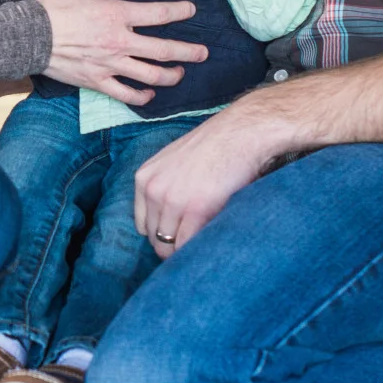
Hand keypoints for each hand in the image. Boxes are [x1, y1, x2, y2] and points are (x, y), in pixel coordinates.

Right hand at [37, 0, 205, 106]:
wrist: (28, 37)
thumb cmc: (51, 10)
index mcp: (117, 15)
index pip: (158, 14)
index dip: (179, 11)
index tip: (192, 10)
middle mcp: (120, 41)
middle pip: (164, 50)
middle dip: (188, 52)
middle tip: (204, 53)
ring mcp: (110, 64)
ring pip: (151, 75)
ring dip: (171, 76)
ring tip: (181, 75)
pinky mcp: (98, 81)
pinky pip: (126, 94)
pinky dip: (141, 97)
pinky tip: (150, 96)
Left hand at [133, 96, 290, 257]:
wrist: (240, 133)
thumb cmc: (213, 147)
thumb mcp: (173, 163)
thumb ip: (164, 188)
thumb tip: (167, 224)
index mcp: (145, 178)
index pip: (143, 225)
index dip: (162, 233)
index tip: (180, 234)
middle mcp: (153, 190)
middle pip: (155, 238)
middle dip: (173, 245)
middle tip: (195, 241)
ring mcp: (173, 201)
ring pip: (169, 246)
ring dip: (186, 248)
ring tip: (204, 240)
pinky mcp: (196, 210)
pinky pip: (188, 245)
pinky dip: (198, 248)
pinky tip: (211, 238)